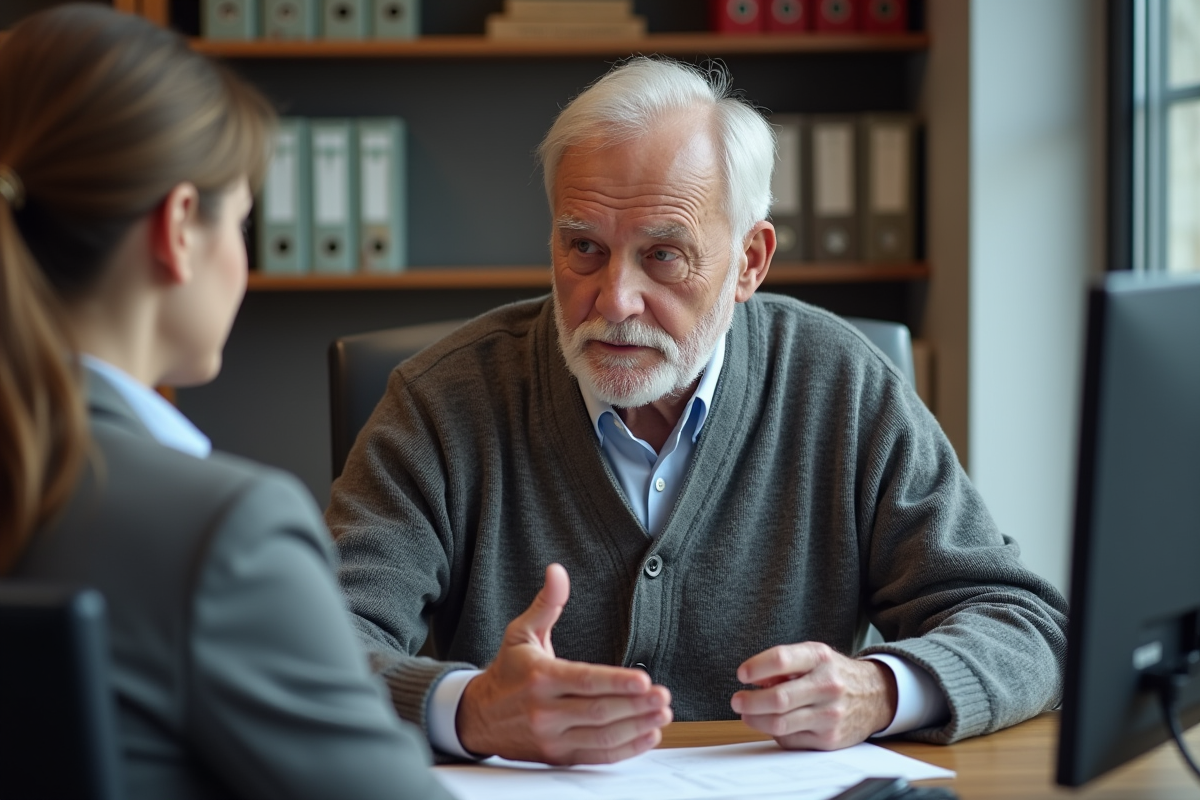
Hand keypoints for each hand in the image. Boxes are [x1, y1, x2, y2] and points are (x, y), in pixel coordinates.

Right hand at [456, 563, 672, 764]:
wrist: (478, 717)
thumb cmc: (508, 671)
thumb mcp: (521, 633)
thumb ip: (546, 603)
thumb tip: (557, 571)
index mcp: (540, 677)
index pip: (584, 681)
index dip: (616, 682)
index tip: (644, 680)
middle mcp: (545, 710)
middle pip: (599, 710)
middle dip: (636, 705)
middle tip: (664, 697)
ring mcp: (552, 737)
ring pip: (602, 736)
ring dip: (637, 727)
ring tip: (662, 715)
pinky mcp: (557, 756)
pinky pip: (597, 756)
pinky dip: (625, 749)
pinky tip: (647, 736)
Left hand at [730, 642, 897, 750]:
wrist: (875, 696)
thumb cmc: (834, 674)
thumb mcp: (813, 657)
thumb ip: (783, 665)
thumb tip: (753, 680)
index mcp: (820, 658)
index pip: (782, 659)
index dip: (756, 667)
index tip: (742, 674)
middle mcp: (828, 685)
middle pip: (778, 698)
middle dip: (750, 701)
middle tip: (736, 700)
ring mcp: (830, 714)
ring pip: (780, 724)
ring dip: (755, 720)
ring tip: (747, 713)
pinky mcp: (829, 739)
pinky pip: (790, 740)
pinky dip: (775, 732)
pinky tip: (774, 724)